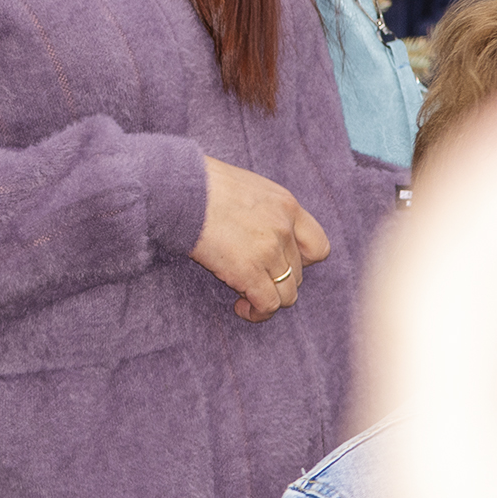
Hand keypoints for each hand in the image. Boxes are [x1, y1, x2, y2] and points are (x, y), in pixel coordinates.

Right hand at [191, 156, 330, 322]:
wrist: (177, 188)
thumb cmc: (201, 184)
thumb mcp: (246, 187)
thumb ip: (264, 210)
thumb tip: (261, 232)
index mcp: (286, 205)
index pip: (318, 246)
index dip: (302, 262)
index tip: (280, 263)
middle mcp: (284, 228)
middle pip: (298, 274)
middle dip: (276, 280)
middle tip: (251, 278)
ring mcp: (268, 250)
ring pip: (287, 294)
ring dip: (268, 300)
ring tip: (246, 298)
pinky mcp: (248, 271)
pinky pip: (267, 305)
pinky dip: (257, 313)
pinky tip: (241, 308)